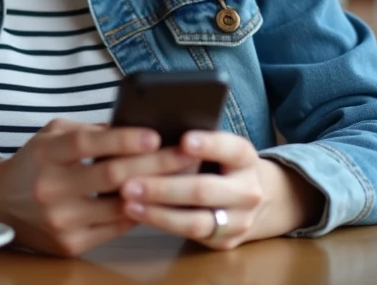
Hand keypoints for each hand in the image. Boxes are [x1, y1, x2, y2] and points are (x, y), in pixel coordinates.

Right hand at [0, 119, 195, 256]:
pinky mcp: (69, 244)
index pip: (88, 143)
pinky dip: (139, 212)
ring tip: (183, 177)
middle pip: (112, 176)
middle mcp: (51, 187)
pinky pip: (116, 227)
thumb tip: (134, 129)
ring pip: (120, 205)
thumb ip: (89, 130)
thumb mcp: (52, 135)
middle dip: (155, 164)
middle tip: (186, 154)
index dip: (123, 139)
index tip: (155, 134)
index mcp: (47, 153)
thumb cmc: (35, 162)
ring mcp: (61, 220)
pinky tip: (159, 200)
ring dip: (156, 191)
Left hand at [119, 131, 322, 249]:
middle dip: (164, 187)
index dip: (208, 144)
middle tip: (129, 181)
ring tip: (127, 201)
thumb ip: (191, 141)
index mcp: (246, 158)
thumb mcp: (216, 146)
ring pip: (195, 220)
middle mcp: (248, 191)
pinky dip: (160, 223)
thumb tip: (148, 134)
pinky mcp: (225, 241)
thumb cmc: (218, 162)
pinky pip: (189, 235)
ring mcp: (240, 220)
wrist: (250, 197)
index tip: (183, 140)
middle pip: (204, 190)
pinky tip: (136, 213)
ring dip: (157, 212)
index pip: (230, 149)